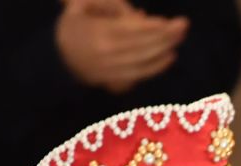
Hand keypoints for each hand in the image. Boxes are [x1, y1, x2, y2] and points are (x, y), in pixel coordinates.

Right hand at [56, 0, 187, 93]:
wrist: (57, 57)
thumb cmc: (74, 25)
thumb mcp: (82, 4)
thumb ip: (110, 5)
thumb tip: (140, 16)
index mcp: (97, 32)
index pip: (132, 30)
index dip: (153, 27)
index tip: (169, 21)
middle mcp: (105, 54)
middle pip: (142, 45)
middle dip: (165, 35)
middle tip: (183, 25)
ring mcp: (110, 70)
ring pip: (144, 60)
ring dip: (165, 49)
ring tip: (179, 37)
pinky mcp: (114, 82)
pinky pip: (140, 75)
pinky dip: (157, 67)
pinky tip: (170, 56)